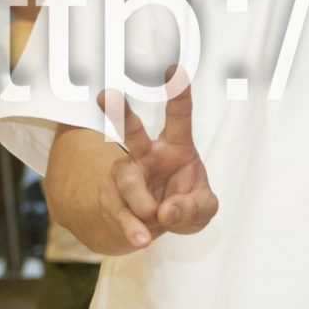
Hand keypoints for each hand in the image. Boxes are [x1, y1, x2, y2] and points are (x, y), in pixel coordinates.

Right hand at [93, 66, 217, 248]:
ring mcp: (125, 175)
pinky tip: (142, 239)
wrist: (153, 227)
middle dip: (118, 112)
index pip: (179, 116)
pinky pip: (119, 210)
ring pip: (126, 179)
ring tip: (156, 217)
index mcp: (176, 147)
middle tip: (105, 94)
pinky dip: (132, 227)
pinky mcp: (112, 198)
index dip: (178, 93)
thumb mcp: (203, 208)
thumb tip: (167, 211)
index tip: (175, 70)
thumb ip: (194, 208)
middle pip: (132, 131)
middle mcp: (146, 155)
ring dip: (143, 203)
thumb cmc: (184, 206)